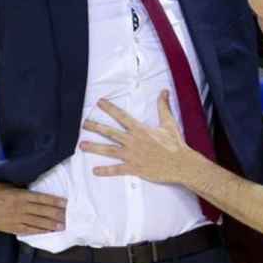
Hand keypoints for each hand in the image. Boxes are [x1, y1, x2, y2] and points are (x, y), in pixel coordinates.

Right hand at [0, 177, 65, 235]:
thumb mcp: (11, 186)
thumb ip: (25, 191)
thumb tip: (40, 195)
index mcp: (20, 195)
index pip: (41, 199)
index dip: (54, 202)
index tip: (65, 203)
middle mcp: (19, 207)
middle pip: (41, 212)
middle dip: (56, 215)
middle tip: (68, 217)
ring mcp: (14, 218)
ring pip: (36, 222)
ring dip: (50, 225)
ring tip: (62, 226)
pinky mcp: (10, 227)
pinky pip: (27, 230)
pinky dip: (38, 231)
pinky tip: (47, 232)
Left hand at [80, 92, 194, 184]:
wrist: (180, 164)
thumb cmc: (175, 144)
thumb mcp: (169, 123)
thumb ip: (163, 106)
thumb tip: (164, 91)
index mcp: (140, 129)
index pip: (121, 116)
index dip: (109, 108)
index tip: (99, 103)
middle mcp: (133, 141)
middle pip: (110, 132)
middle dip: (95, 127)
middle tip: (83, 124)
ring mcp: (132, 155)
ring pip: (109, 150)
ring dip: (94, 147)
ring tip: (82, 146)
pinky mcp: (134, 168)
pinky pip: (117, 170)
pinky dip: (105, 171)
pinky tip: (95, 171)